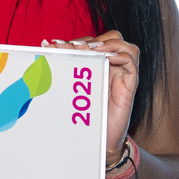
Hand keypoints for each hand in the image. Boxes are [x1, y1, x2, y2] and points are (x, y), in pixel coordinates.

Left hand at [45, 31, 138, 162]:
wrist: (100, 140)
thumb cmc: (86, 116)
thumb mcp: (72, 90)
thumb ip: (64, 70)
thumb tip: (46, 47)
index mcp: (99, 65)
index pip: (93, 41)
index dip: (77, 39)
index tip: (56, 45)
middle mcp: (113, 67)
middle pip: (112, 38)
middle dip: (92, 39)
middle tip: (73, 47)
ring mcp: (123, 75)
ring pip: (126, 47)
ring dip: (108, 44)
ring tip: (91, 49)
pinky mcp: (130, 85)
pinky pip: (132, 64)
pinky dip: (121, 56)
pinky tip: (107, 59)